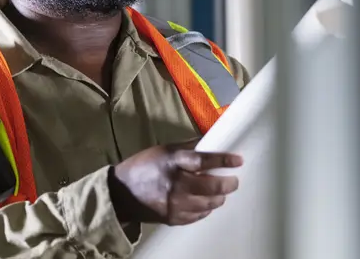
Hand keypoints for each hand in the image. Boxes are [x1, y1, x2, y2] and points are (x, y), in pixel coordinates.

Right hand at [109, 140, 242, 225]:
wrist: (121, 193)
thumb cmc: (144, 166)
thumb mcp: (164, 150)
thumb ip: (188, 148)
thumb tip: (211, 142)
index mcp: (172, 162)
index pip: (203, 161)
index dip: (223, 161)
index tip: (238, 161)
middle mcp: (174, 183)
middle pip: (210, 186)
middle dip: (227, 184)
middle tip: (234, 181)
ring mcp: (173, 204)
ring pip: (207, 204)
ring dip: (219, 198)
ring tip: (222, 193)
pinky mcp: (172, 218)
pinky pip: (197, 216)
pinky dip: (206, 209)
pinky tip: (207, 203)